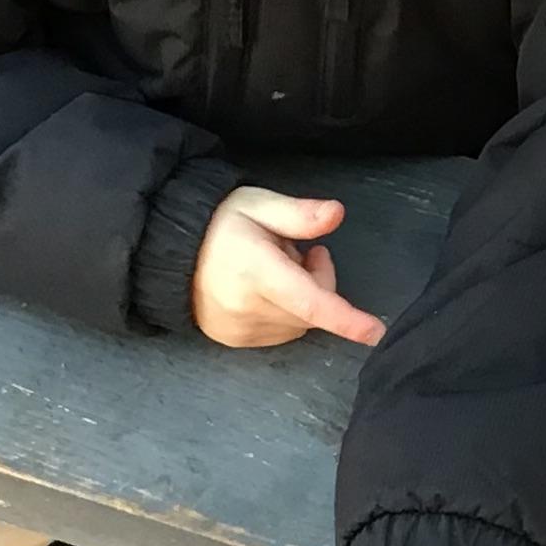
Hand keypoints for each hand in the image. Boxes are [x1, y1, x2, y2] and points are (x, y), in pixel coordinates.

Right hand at [191, 189, 382, 349]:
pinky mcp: (236, 340)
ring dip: (304, 299)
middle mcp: (247, 306)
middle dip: (321, 281)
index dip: (345, 318)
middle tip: (305, 252)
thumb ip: (298, 214)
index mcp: (256, 270)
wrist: (171, 252)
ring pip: (301, 323)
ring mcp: (240, 328)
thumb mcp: (258, 204)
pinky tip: (266, 291)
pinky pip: (283, 333)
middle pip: (313, 309)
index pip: (308, 300)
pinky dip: (287, 314)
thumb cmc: (220, 224)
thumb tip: (336, 213)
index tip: (374, 332)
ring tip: (278, 269)